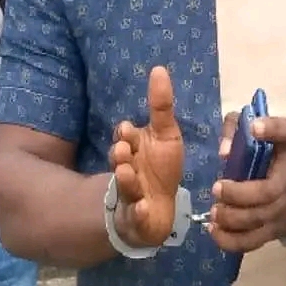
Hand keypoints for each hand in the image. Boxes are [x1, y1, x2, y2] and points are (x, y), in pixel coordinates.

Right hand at [109, 66, 184, 247]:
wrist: (157, 209)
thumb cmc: (160, 166)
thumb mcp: (165, 134)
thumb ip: (161, 104)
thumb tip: (159, 68)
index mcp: (133, 148)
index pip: (124, 136)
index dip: (125, 133)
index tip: (127, 131)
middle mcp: (128, 168)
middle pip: (120, 160)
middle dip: (120, 154)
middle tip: (124, 151)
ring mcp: (131, 194)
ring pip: (125, 186)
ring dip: (125, 180)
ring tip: (126, 174)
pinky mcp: (137, 218)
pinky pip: (135, 216)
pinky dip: (139, 212)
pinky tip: (144, 207)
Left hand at [206, 113, 285, 252]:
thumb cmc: (268, 160)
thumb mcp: (255, 136)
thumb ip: (234, 130)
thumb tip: (224, 151)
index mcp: (282, 151)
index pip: (285, 133)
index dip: (272, 129)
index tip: (254, 127)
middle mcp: (285, 180)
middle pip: (268, 191)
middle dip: (239, 193)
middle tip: (217, 188)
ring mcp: (280, 210)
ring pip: (259, 220)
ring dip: (232, 218)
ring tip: (214, 212)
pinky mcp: (271, 232)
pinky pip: (252, 242)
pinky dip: (230, 240)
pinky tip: (213, 230)